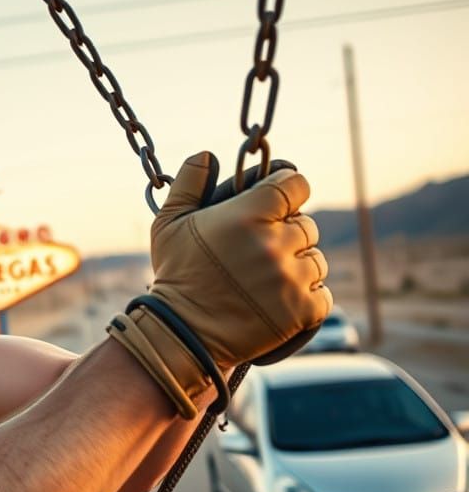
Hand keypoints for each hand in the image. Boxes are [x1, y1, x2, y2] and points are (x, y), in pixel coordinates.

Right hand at [106, 152, 330, 417]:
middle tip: (260, 255)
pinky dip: (307, 298)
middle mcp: (274, 244)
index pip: (296, 184)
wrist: (182, 336)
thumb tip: (207, 154)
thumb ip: (188, 183)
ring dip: (298, 268)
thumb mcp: (168, 225)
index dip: (288, 191)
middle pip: (307, 225)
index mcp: (248, 215)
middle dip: (288, 236)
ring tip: (267, 282)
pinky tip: (281, 302)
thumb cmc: (176, 278)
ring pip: (316, 260)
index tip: (277, 205)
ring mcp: (291, 279)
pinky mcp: (302, 311)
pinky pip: (323, 294)